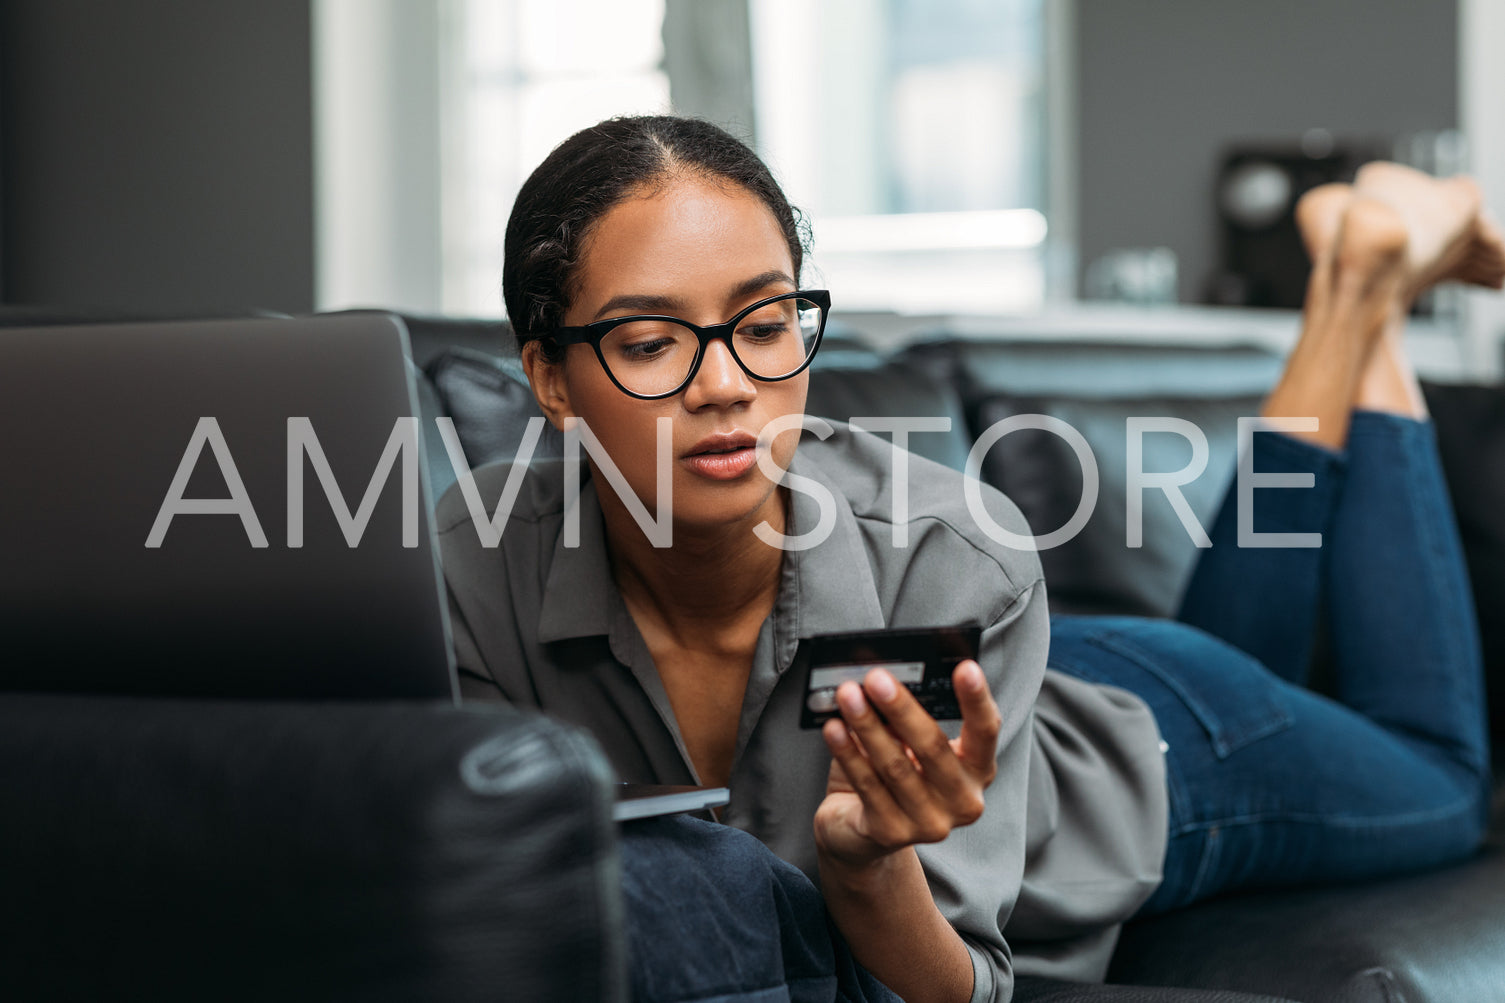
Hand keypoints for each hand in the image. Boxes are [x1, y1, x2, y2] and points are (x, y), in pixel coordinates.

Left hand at [814, 660, 1000, 870]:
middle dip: (902, 708)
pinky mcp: (891, 833)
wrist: (859, 833)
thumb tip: (884, 683)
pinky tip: (834, 728)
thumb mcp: (907, 743)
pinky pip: (867, 785)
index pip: (986, 730)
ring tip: (847, 695)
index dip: (976, 699)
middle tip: (876, 677)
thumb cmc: (890, 775)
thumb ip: (907, 718)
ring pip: (895, 766)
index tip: (965, 667)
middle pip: (934, 746)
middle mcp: (963, 801)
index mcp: (977, 771)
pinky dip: (848, 753)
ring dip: (867, 725)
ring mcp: (929, 823)